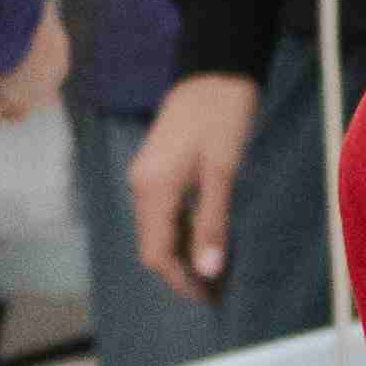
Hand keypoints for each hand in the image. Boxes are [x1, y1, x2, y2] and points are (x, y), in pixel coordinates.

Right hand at [132, 72, 261, 302]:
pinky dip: (184, 231)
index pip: (156, 252)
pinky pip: (164, 211)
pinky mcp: (157, 167)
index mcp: (152, 187)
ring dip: (184, 253)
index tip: (208, 298)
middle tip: (218, 290)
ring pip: (159, 229)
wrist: (217, 67)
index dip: (180, 281)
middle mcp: (141, 184)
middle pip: (154, 245)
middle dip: (182, 272)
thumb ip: (213, 222)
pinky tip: (210, 237)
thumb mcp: (222, 171)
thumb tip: (208, 271)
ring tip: (218, 270)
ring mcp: (147, 175)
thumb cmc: (224, 115)